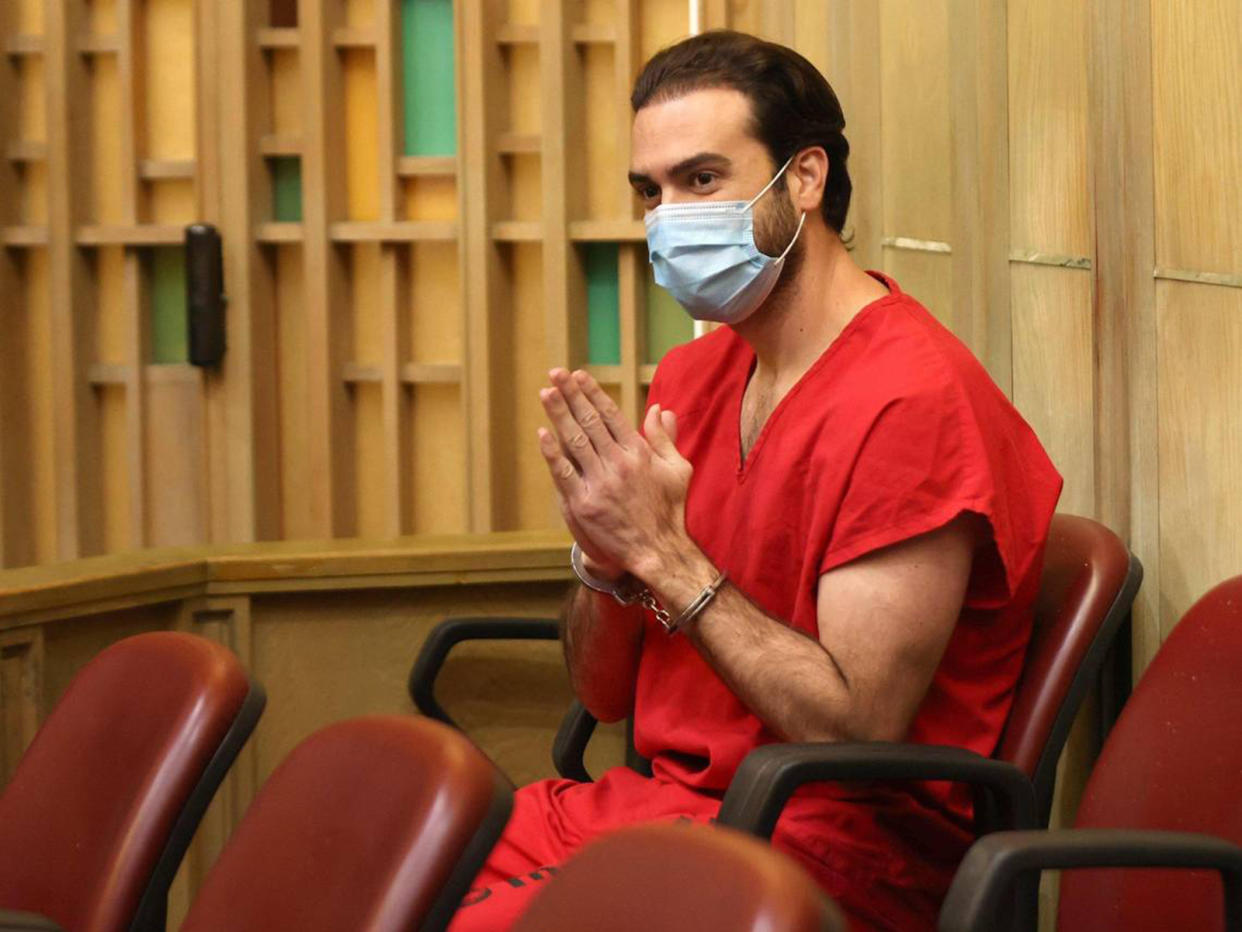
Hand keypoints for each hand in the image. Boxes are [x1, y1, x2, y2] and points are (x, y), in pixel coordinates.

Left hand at [536, 368, 693, 581]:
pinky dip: (552, 453)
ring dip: (558, 415)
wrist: (658, 551)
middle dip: (572, 395)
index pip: (611, 415)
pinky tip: (542, 433)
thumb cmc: (669, 511)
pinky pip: (564, 473)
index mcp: (639, 453)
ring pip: (575, 442)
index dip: (593, 393)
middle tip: (556, 373)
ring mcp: (600, 484)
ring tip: (546, 392)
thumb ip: (665, 438)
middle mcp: (619, 464)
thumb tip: (660, 409)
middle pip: (590, 422)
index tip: (579, 375)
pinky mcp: (584, 505)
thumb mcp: (677, 469)